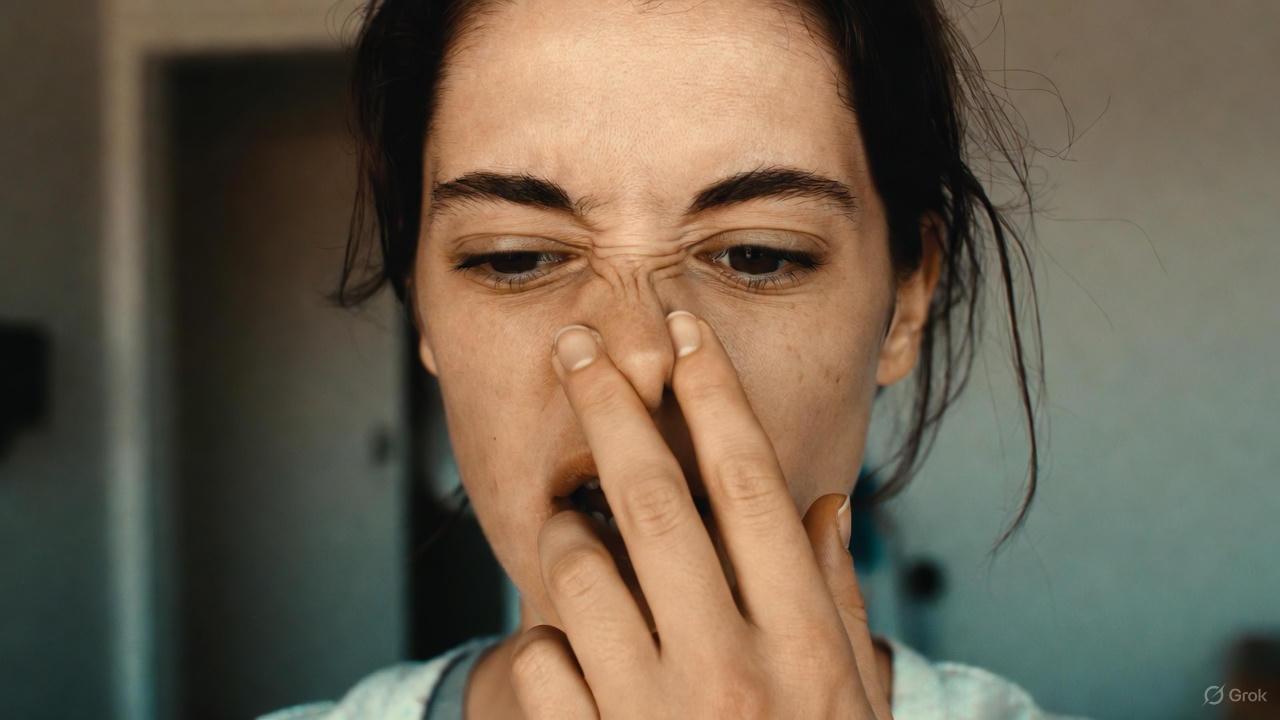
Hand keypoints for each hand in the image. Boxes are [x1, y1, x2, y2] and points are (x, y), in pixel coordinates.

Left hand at [509, 311, 892, 718]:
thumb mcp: (853, 701)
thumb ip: (839, 604)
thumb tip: (826, 507)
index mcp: (802, 648)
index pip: (751, 485)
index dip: (714, 395)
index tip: (686, 331)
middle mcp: (728, 673)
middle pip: (653, 500)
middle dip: (607, 404)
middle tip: (575, 347)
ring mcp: (651, 715)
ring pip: (578, 569)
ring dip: (566, 529)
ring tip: (573, 529)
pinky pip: (537, 658)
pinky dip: (544, 635)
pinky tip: (569, 641)